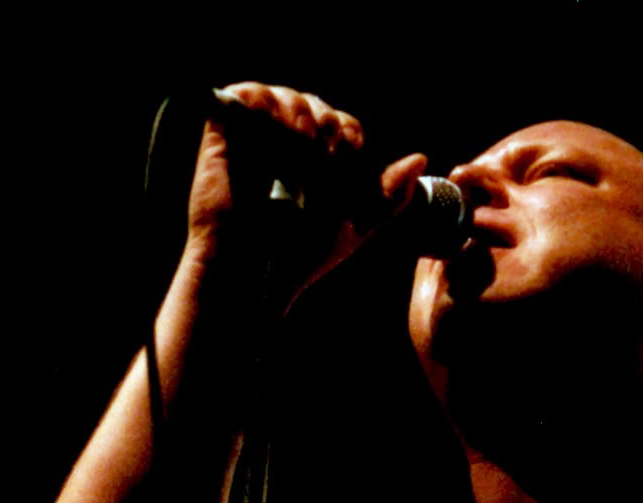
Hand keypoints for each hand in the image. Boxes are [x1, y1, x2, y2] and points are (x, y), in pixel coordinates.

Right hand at [185, 82, 425, 306]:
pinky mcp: (223, 132)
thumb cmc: (300, 255)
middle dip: (326, 129)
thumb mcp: (355, 227)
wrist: (252, 268)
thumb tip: (419, 158)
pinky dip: (265, 103)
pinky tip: (274, 132)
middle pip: (318, 107)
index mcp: (314, 163)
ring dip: (300, 116)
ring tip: (297, 151)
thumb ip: (388, 195)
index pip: (343, 126)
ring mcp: (254, 137)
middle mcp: (285, 146)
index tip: (341, 170)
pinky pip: (248, 93)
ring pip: (287, 95)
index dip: (348, 141)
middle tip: (319, 162)